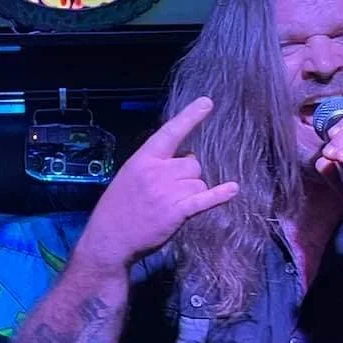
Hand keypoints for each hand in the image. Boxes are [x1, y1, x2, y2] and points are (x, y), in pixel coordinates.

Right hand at [79, 97, 239, 267]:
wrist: (109, 239)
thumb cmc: (118, 208)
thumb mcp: (129, 176)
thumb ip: (153, 165)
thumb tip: (182, 160)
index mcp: (143, 159)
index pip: (170, 132)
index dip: (190, 116)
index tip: (207, 102)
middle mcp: (158, 171)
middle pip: (193, 163)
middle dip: (188, 175)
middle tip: (171, 192)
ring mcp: (168, 191)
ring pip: (199, 183)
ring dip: (193, 193)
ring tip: (172, 206)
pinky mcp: (178, 212)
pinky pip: (205, 198)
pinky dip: (220, 194)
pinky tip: (233, 189)